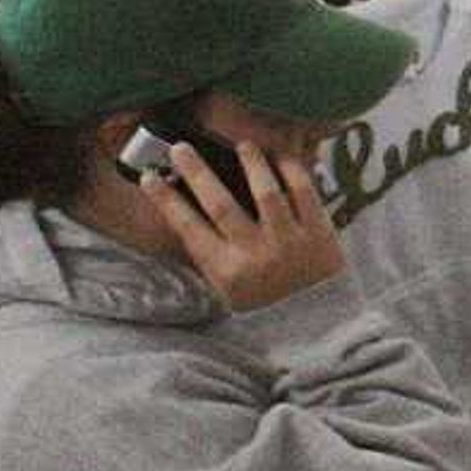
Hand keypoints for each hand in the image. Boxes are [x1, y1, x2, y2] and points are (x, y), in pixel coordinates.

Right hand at [147, 140, 346, 315]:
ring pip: (266, 192)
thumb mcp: (228, 289)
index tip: (149, 177)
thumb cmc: (267, 305)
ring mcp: (289, 243)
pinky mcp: (321, 234)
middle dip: (196, 172)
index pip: (188, 228)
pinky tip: (279, 158)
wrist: (321, 326)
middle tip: (180, 148)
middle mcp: (255, 256)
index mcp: (226, 272)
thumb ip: (210, 255)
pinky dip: (292, 171)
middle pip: (220, 204)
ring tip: (241, 144)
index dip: (165, 200)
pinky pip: (305, 193)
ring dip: (250, 163)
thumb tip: (184, 209)